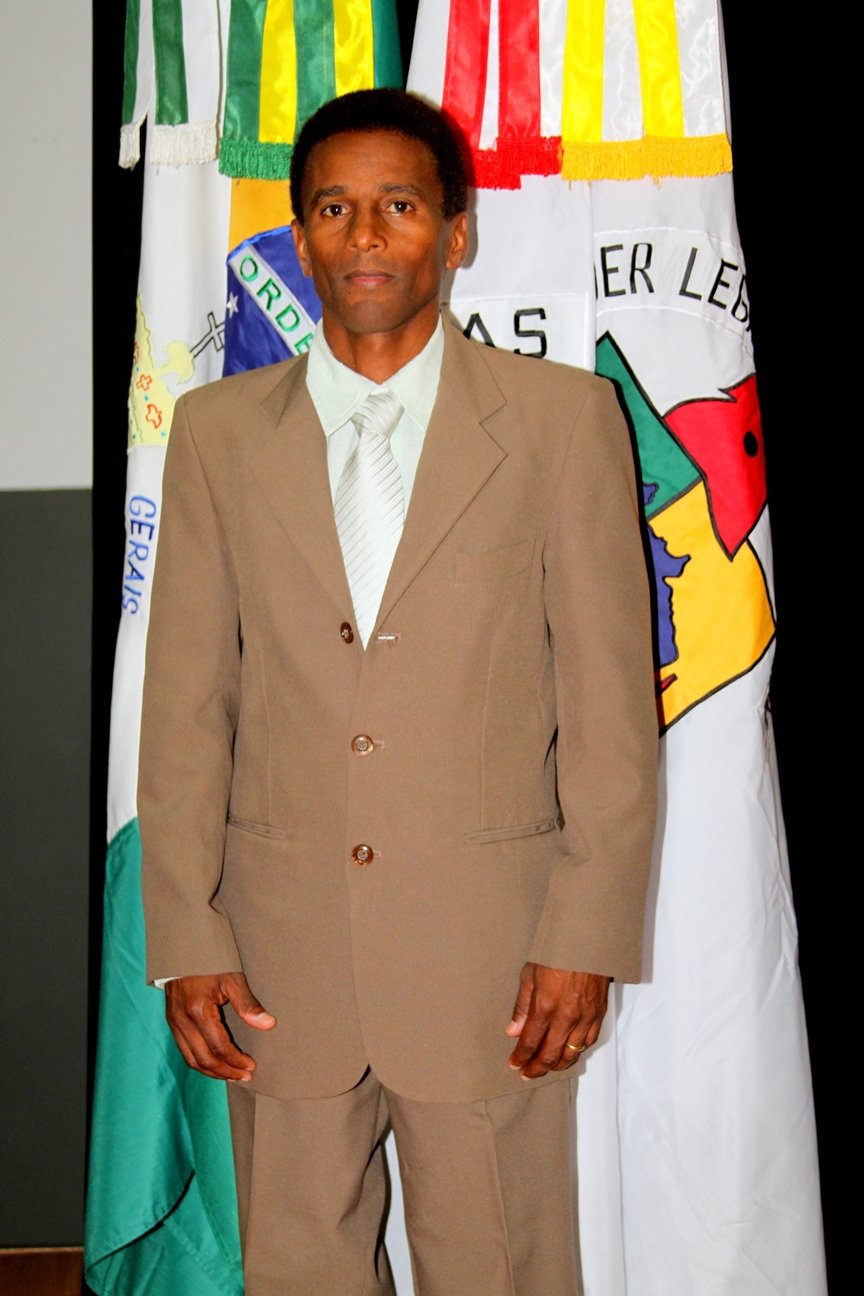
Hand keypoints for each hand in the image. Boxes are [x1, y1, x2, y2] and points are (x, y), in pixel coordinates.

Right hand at [165, 972, 275, 1081]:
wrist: (184, 950)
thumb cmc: (211, 963)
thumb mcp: (233, 978)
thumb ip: (248, 1004)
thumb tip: (268, 1024)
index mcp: (198, 1011)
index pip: (218, 1047)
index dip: (236, 1060)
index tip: (251, 1066)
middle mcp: (182, 1021)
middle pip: (203, 1059)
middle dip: (226, 1072)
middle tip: (245, 1076)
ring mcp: (174, 1023)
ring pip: (191, 1059)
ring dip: (212, 1072)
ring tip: (232, 1076)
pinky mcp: (171, 1023)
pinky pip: (184, 1051)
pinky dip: (200, 1062)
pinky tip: (215, 1065)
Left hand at [505, 963, 609, 1079]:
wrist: (587, 939)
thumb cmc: (556, 952)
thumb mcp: (530, 974)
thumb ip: (522, 1007)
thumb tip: (513, 1031)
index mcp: (545, 1006)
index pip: (530, 1043)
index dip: (521, 1057)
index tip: (514, 1064)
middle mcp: (567, 1017)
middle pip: (550, 1055)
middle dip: (536, 1069)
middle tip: (527, 1074)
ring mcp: (585, 1017)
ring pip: (571, 1054)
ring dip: (556, 1065)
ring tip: (545, 1068)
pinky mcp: (599, 1013)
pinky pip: (588, 1042)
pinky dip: (576, 1052)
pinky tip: (568, 1054)